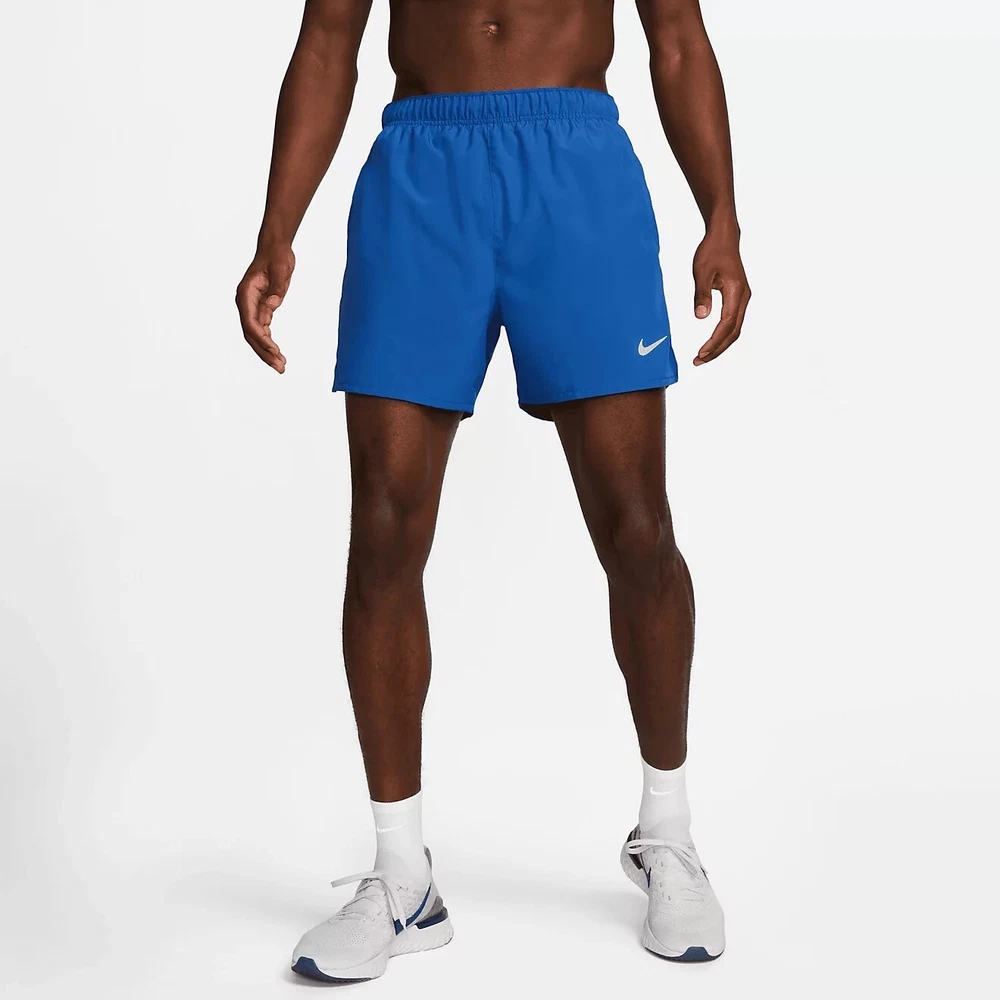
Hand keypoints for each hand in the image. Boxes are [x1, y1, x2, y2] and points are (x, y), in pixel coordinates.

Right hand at [236, 243, 294, 372]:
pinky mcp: (260, 309)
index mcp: (246, 294)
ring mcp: (252, 307)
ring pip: (256, 335)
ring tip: (281, 366)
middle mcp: (245, 303)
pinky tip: (278, 353)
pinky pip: (263, 330)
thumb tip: (272, 306)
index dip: (261, 338)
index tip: (274, 349)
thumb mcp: (280, 270)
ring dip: (267, 351)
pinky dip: (269, 343)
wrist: (275, 248)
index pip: (250, 322)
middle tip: (280, 368)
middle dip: (264, 352)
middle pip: (251, 334)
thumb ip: (277, 288)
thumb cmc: (277, 257)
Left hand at [692, 228, 750, 365]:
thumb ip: (701, 294)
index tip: (700, 353)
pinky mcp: (738, 298)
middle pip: (733, 332)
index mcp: (737, 293)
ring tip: (703, 356)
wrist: (723, 237)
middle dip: (717, 349)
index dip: (714, 342)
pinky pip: (732, 322)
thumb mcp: (701, 271)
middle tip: (698, 361)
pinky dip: (722, 335)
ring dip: (720, 344)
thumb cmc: (712, 251)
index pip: (726, 325)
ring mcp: (742, 299)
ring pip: (734, 329)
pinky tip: (711, 342)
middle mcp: (744, 298)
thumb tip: (701, 317)